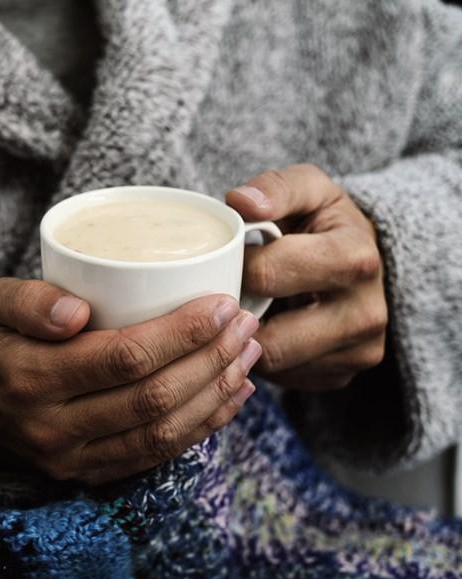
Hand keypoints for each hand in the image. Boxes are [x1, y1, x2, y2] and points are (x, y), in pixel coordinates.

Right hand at [0, 278, 260, 483]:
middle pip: (152, 398)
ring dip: (215, 394)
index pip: (122, 358)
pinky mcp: (89, 473)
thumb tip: (77, 312)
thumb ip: (29, 301)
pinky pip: (155, 457)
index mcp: (30, 378)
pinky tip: (231, 396)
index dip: (181, 334)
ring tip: (248, 354)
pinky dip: (201, 427)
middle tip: (244, 324)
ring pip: (162, 433)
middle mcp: (52, 428)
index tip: (220, 304)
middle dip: (210, 360)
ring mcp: (72, 459)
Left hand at [226, 164, 387, 390]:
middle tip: (221, 296)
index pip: (267, 276)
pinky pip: (283, 380)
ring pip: (272, 366)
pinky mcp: (342, 376)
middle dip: (235, 318)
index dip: (232, 268)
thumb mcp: (307, 189)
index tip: (223, 259)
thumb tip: (239, 202)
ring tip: (238, 312)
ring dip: (245, 343)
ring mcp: (358, 352)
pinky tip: (261, 331)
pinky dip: (262, 360)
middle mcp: (365, 313)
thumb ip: (275, 188)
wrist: (359, 258)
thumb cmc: (322, 221)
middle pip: (270, 338)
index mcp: (354, 258)